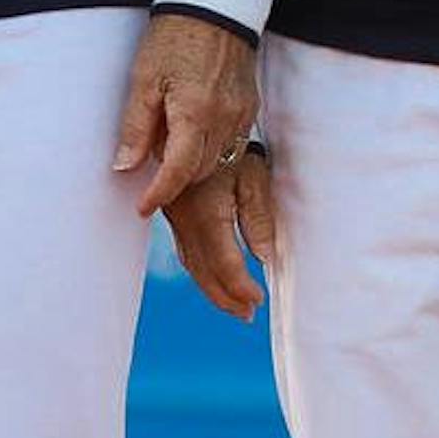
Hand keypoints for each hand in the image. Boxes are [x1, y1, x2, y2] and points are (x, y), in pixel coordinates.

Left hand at [113, 10, 259, 216]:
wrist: (217, 6)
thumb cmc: (174, 38)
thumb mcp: (143, 79)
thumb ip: (136, 128)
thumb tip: (123, 168)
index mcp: (194, 112)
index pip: (177, 171)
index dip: (157, 195)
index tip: (141, 208)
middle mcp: (224, 119)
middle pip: (198, 172)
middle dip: (174, 179)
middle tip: (150, 164)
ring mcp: (241, 115)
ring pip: (217, 162)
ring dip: (192, 165)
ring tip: (170, 145)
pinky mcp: (249, 108)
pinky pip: (230, 144)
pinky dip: (209, 150)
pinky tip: (193, 133)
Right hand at [164, 143, 280, 320]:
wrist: (190, 123)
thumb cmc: (229, 145)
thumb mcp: (252, 175)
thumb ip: (258, 218)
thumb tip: (265, 256)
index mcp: (207, 212)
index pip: (225, 261)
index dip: (241, 285)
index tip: (259, 300)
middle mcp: (186, 221)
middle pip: (205, 271)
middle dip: (226, 297)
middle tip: (247, 314)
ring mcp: (175, 219)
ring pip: (192, 264)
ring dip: (212, 288)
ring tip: (235, 306)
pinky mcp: (173, 216)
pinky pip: (186, 251)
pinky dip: (201, 271)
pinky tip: (213, 278)